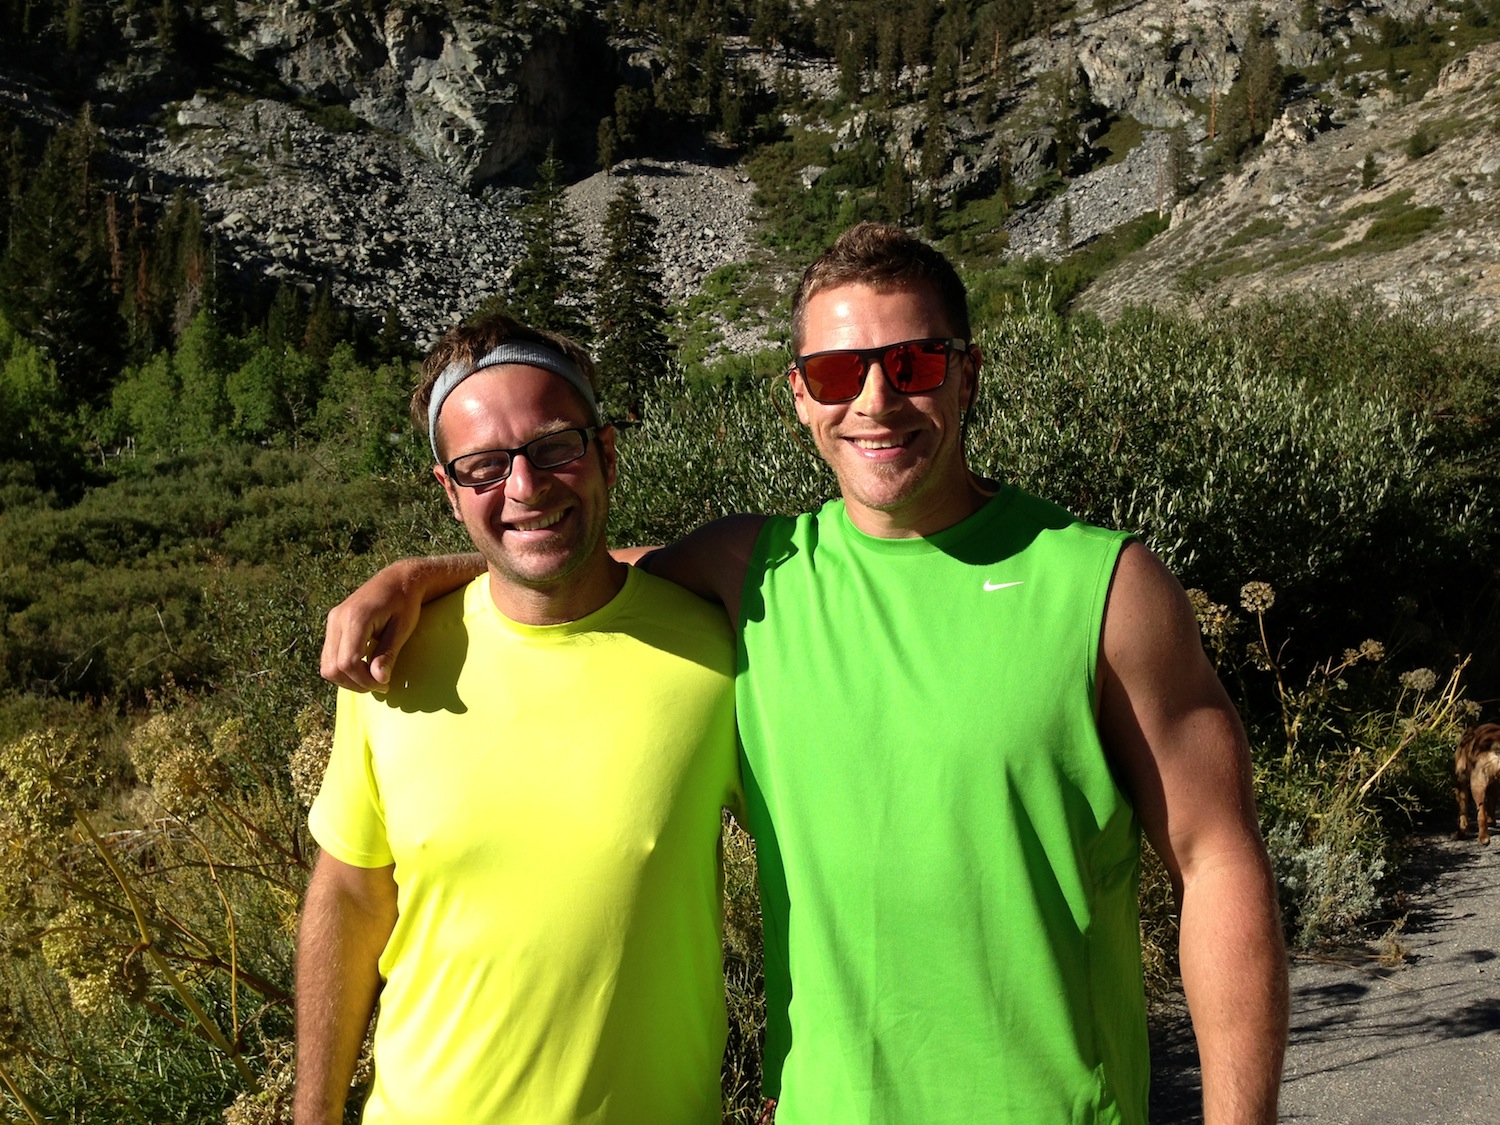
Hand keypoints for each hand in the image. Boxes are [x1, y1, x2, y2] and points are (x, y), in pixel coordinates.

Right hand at [320, 563, 424, 690]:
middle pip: (333, 667)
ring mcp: (332, 621)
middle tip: (379, 684)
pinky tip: (363, 667)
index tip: (385, 684)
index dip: (364, 680)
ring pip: (326, 665)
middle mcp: (337, 619)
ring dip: (347, 679)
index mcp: (356, 618)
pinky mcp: (332, 624)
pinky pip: (328, 656)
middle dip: (355, 683)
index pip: (348, 662)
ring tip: (371, 678)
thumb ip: (388, 654)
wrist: (397, 579)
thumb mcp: (402, 629)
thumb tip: (379, 680)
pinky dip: (343, 668)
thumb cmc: (405, 603)